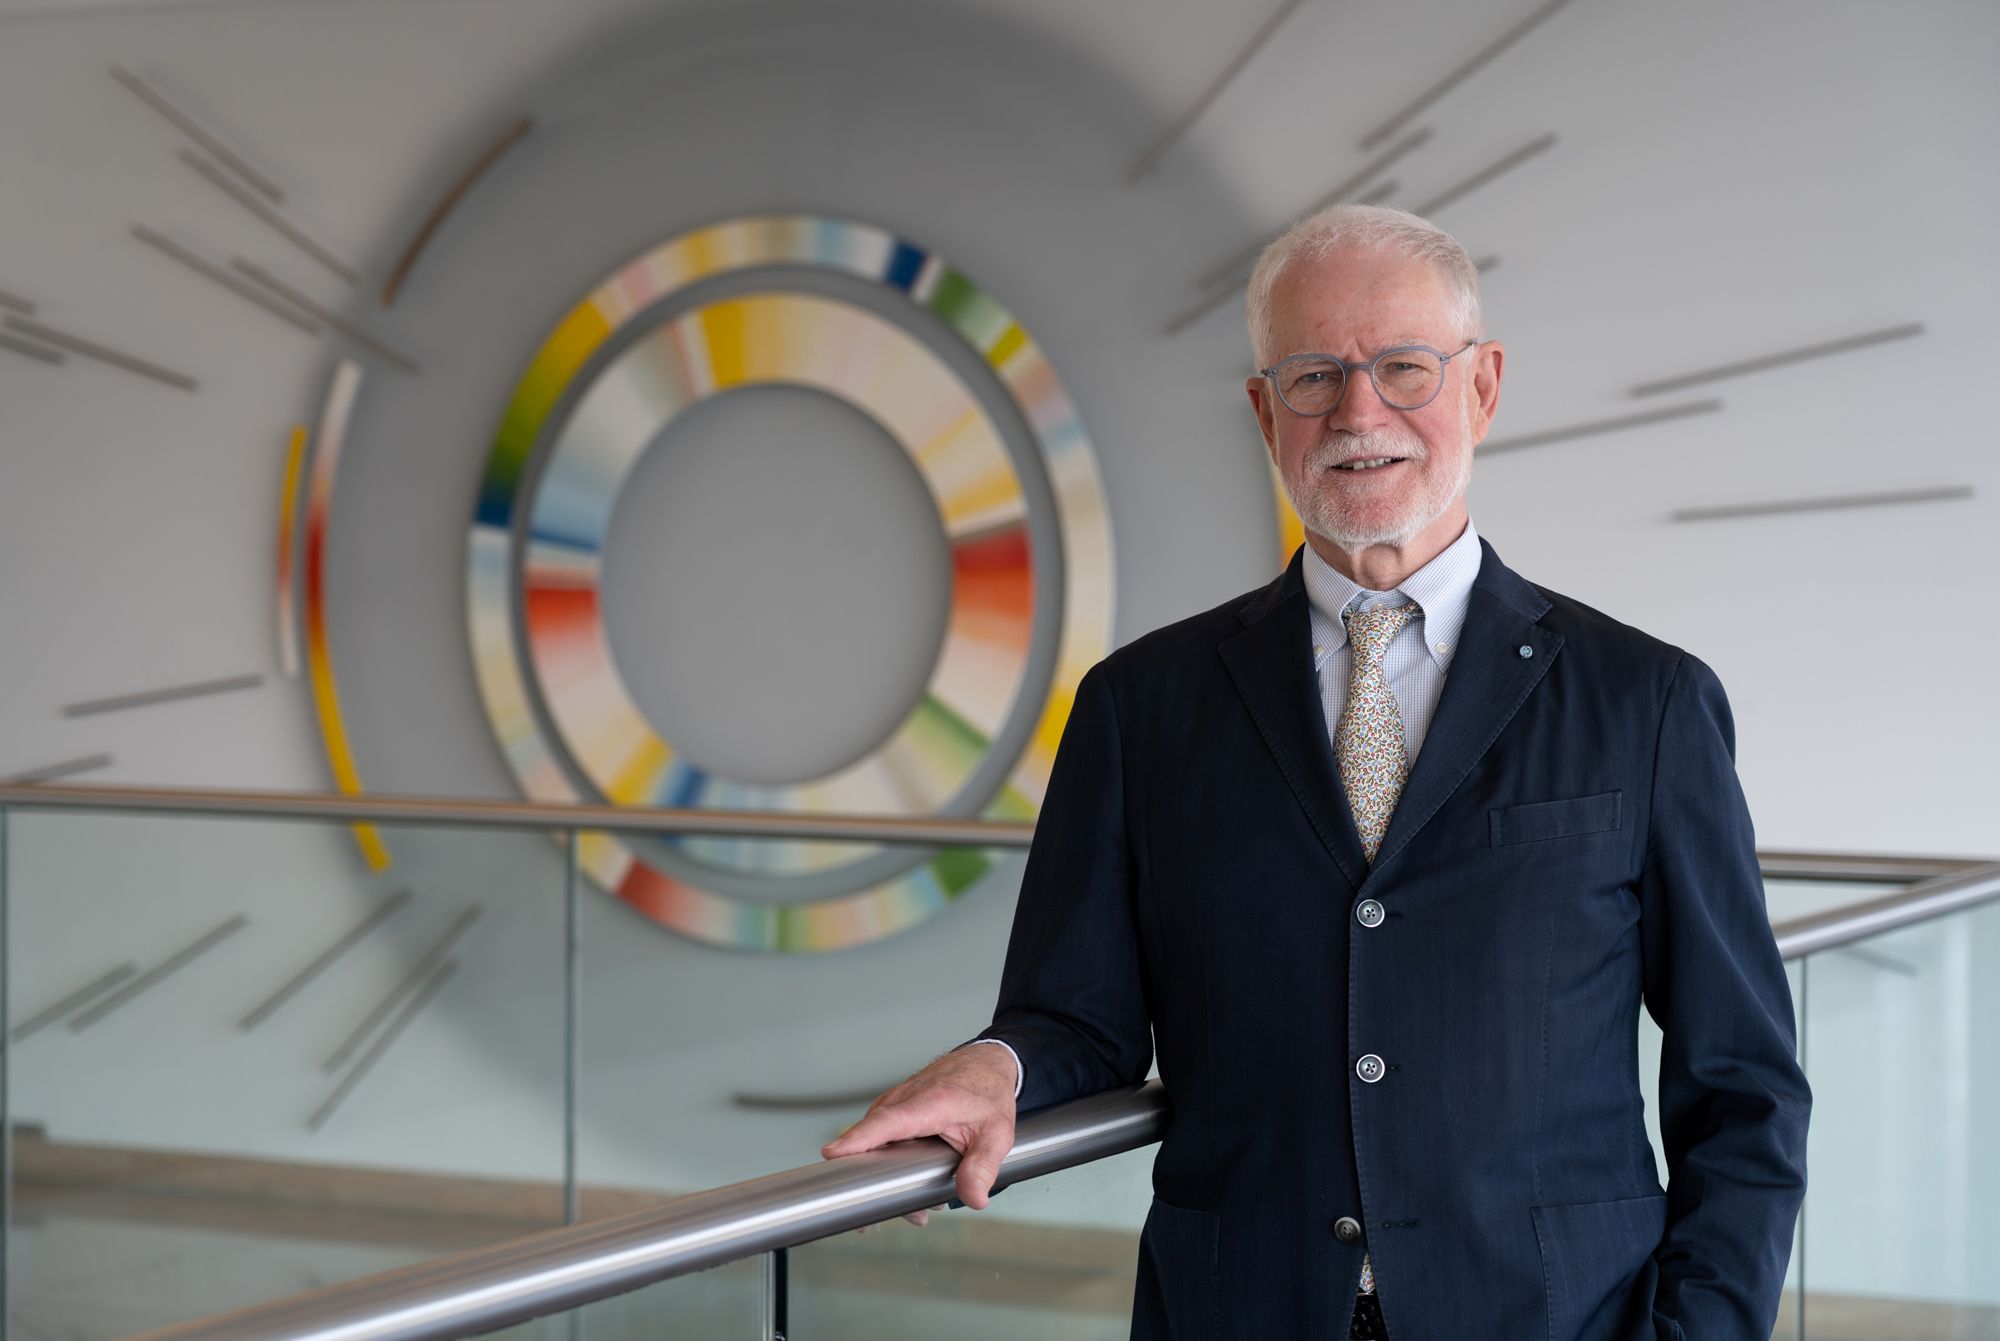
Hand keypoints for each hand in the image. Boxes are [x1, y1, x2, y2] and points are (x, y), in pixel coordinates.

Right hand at [820, 1045, 1018, 1212]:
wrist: (986, 1062)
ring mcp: (895, 1102)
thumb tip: (974, 1198)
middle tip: (889, 1218)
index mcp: (928, 1103)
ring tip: (915, 1209)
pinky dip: (887, 1161)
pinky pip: (880, 1136)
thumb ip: (983, 1167)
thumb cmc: (988, 1091)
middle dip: (874, 1182)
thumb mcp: (996, 1133)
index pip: (885, 1122)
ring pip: (875, 1142)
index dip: (857, 1139)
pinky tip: (908, 1184)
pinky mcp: (894, 1109)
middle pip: (872, 1140)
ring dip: (886, 1176)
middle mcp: (905, 1099)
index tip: (832, 1155)